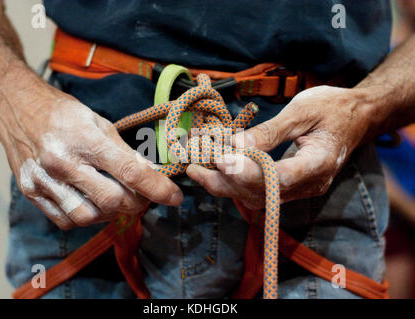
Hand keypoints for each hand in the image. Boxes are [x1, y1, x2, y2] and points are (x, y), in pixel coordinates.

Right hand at [0, 82, 182, 229]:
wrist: (17, 108)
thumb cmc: (63, 113)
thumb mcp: (100, 123)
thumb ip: (126, 152)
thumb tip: (152, 175)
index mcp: (84, 138)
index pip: (130, 171)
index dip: (157, 188)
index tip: (174, 196)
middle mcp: (62, 163)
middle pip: (112, 200)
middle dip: (137, 202)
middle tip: (143, 194)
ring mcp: (43, 181)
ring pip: (89, 217)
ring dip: (112, 213)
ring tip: (117, 198)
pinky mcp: (31, 193)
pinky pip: (66, 220)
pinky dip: (87, 217)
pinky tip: (93, 202)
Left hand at [187, 85, 370, 206]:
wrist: (356, 117)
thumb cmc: (332, 107)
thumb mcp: (301, 110)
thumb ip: (269, 132)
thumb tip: (234, 147)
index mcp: (319, 163)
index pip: (278, 177)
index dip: (246, 171)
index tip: (218, 159)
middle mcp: (309, 184)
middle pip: (261, 194)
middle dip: (224, 180)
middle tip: (193, 165)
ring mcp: (300, 190)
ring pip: (255, 197)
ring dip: (224, 184)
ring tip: (195, 168)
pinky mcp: (290, 188)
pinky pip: (258, 192)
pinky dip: (234, 183)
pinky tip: (214, 171)